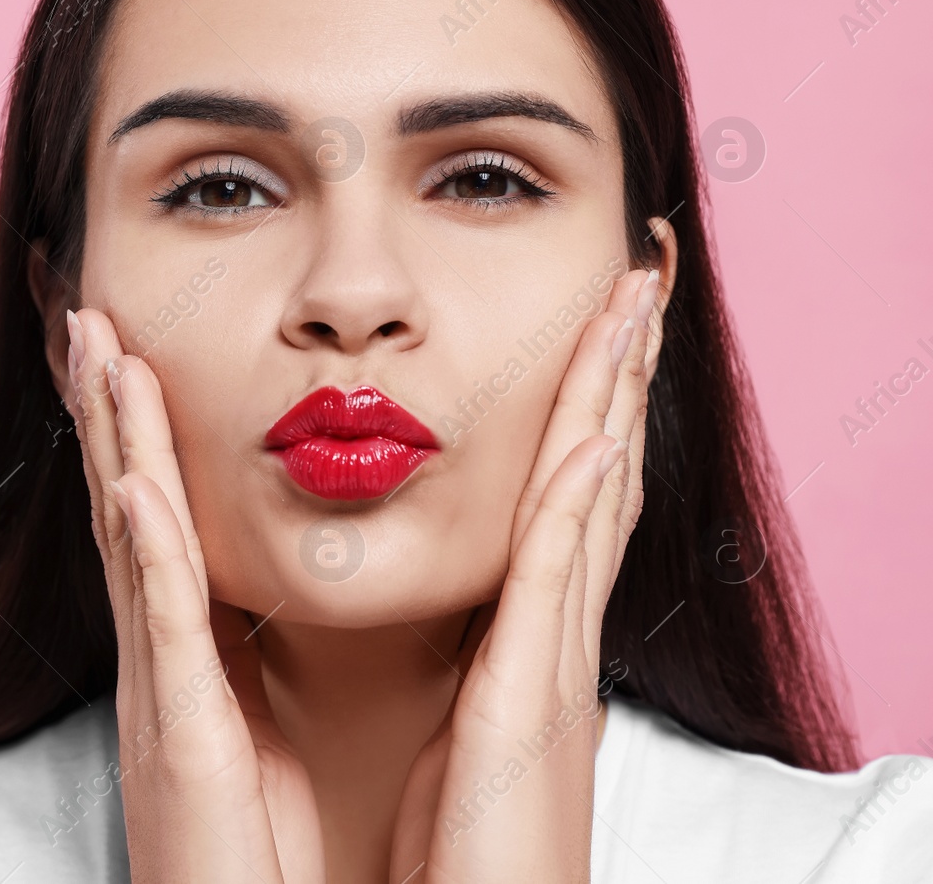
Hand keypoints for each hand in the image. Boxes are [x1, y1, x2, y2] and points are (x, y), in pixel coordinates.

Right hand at [65, 307, 323, 883]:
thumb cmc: (242, 857)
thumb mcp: (234, 742)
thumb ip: (229, 669)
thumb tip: (235, 615)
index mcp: (180, 658)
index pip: (154, 520)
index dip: (135, 434)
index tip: (129, 353)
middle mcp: (157, 660)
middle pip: (125, 506)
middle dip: (106, 409)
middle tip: (90, 319)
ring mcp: (160, 693)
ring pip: (132, 541)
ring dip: (115, 444)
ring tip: (102, 356)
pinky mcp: (182, 737)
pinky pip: (165, 626)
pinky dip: (149, 551)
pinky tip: (138, 484)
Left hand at [389, 266, 663, 882]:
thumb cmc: (464, 849)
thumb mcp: (469, 727)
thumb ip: (476, 654)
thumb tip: (471, 599)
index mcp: (532, 639)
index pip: (566, 493)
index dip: (588, 404)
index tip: (597, 322)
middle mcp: (558, 638)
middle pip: (600, 474)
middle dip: (619, 373)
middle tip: (641, 277)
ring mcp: (555, 666)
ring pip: (593, 504)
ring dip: (610, 401)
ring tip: (631, 308)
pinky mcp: (533, 707)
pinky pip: (556, 586)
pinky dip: (577, 509)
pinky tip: (591, 441)